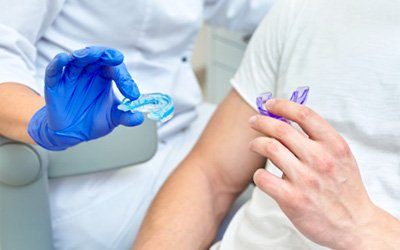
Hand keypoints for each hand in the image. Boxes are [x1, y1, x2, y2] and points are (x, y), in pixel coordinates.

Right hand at [28, 46, 143, 149]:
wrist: (72, 133)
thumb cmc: (93, 120)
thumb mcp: (113, 119)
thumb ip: (126, 117)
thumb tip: (138, 117)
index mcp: (104, 77)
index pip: (115, 69)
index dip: (125, 79)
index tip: (132, 95)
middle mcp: (88, 73)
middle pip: (96, 57)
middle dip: (106, 55)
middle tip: (116, 58)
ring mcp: (71, 77)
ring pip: (77, 60)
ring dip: (85, 55)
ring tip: (92, 54)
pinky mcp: (55, 84)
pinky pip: (54, 70)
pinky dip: (58, 63)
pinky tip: (64, 58)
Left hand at [248, 99, 378, 248]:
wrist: (354, 225)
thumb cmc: (344, 189)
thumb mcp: (341, 157)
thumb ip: (319, 139)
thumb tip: (288, 119)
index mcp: (334, 145)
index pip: (304, 114)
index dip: (282, 105)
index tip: (270, 104)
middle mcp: (320, 159)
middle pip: (281, 129)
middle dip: (261, 121)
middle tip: (253, 122)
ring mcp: (305, 179)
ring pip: (269, 148)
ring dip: (256, 143)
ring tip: (254, 145)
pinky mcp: (292, 199)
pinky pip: (263, 178)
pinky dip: (257, 175)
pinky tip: (261, 176)